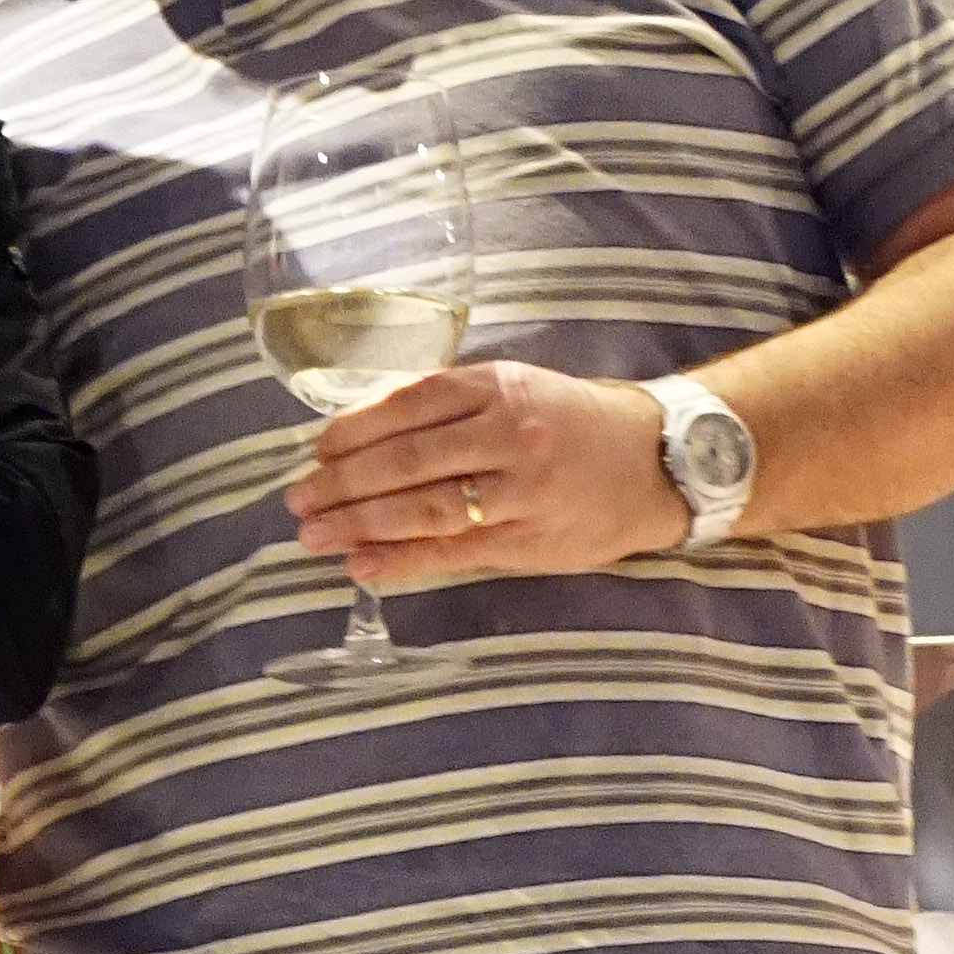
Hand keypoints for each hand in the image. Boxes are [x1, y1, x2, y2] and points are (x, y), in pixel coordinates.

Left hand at [288, 360, 691, 586]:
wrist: (657, 461)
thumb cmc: (574, 423)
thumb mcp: (518, 389)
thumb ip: (451, 408)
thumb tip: (366, 428)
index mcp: (498, 387)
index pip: (409, 404)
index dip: (355, 428)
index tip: (317, 449)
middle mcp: (507, 434)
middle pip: (406, 460)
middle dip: (341, 482)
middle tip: (296, 498)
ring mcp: (518, 491)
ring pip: (421, 508)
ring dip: (357, 524)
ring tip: (312, 535)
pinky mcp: (527, 540)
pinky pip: (451, 552)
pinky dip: (400, 560)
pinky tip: (360, 566)